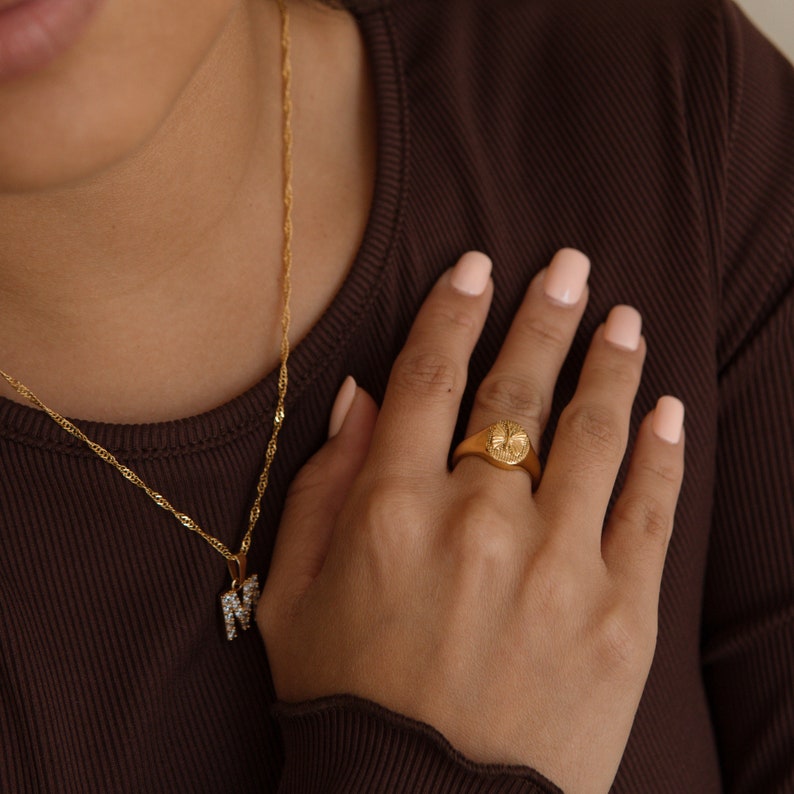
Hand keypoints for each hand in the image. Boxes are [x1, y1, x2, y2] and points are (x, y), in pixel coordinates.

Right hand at [258, 249, 684, 793]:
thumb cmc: (347, 695)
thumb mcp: (294, 591)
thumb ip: (323, 484)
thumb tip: (361, 398)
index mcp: (392, 511)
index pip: (427, 377)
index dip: (453, 312)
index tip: (478, 268)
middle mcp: (478, 522)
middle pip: (517, 391)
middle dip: (544, 317)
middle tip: (568, 267)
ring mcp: (559, 566)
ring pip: (594, 434)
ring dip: (612, 367)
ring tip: (624, 323)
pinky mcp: (621, 617)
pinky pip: (649, 511)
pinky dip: (661, 453)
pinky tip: (668, 410)